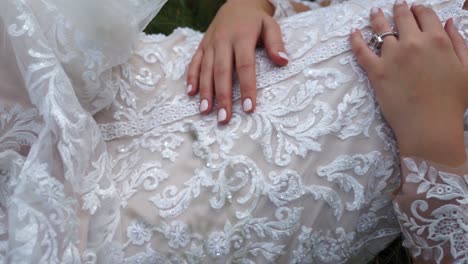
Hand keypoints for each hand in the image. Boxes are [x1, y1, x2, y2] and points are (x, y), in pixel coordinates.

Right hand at [187, 0, 288, 123]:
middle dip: (223, 97)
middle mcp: (223, 41)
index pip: (245, 66)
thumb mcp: (271, 25)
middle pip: (222, 72)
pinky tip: (191, 94)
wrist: (237, 3)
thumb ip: (276, 43)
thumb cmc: (256, 20)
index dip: (246, 88)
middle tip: (224, 119)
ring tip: (206, 112)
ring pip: (205, 70)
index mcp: (242, 37)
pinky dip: (191, 78)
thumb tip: (283, 61)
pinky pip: (194, 63)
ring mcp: (210, 44)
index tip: (249, 108)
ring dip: (205, 92)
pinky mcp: (202, 45)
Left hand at [350, 3, 467, 165]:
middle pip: (403, 17)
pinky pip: (361, 51)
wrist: (429, 126)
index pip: (426, 15)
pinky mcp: (376, 71)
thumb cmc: (451, 102)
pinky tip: (352, 32)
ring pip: (381, 29)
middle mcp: (413, 43)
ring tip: (374, 12)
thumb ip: (458, 42)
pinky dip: (355, 39)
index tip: (416, 9)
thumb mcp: (466, 69)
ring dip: (377, 17)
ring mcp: (392, 56)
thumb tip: (449, 22)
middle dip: (400, 9)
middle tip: (397, 6)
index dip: (420, 10)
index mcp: (437, 40)